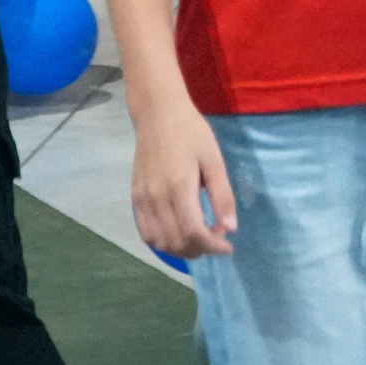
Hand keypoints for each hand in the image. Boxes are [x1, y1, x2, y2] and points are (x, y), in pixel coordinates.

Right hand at [131, 103, 236, 259]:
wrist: (158, 114)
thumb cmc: (191, 133)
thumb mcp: (214, 160)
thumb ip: (222, 196)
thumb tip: (230, 229)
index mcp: (179, 187)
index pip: (194, 233)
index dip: (213, 247)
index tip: (227, 247)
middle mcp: (157, 198)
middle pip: (176, 242)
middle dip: (199, 249)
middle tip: (215, 238)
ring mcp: (142, 200)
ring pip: (159, 242)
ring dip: (181, 249)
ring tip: (198, 238)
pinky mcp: (135, 198)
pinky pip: (146, 232)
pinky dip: (162, 241)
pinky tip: (177, 233)